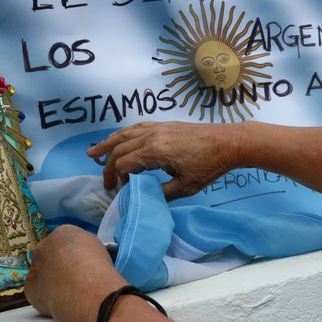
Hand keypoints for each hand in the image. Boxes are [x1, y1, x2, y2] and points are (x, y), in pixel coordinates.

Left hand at [24, 225, 123, 317]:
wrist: (84, 287)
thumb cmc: (96, 265)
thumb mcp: (96, 247)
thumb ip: (83, 248)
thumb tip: (81, 257)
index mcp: (63, 233)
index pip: (64, 241)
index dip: (72, 254)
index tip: (80, 264)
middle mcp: (44, 246)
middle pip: (49, 254)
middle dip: (57, 265)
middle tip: (72, 278)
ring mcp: (34, 267)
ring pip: (41, 273)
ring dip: (50, 280)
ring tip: (67, 293)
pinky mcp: (29, 287)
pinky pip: (37, 291)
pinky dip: (46, 296)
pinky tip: (59, 301)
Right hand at [87, 121, 243, 200]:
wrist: (228, 142)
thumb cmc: (209, 166)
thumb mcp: (186, 187)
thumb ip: (162, 193)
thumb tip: (146, 197)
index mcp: (154, 152)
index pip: (123, 165)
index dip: (117, 180)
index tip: (121, 192)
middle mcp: (151, 136)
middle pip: (120, 150)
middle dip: (108, 166)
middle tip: (104, 182)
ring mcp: (158, 128)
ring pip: (125, 134)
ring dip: (108, 144)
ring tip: (93, 153)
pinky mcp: (165, 125)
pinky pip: (137, 127)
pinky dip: (124, 134)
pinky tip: (119, 138)